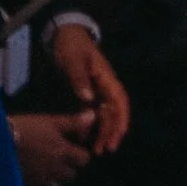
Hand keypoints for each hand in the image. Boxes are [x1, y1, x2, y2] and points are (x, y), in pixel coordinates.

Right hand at [9, 113, 94, 185]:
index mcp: (62, 152)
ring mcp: (39, 181)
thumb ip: (72, 122)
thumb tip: (94, 116)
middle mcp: (54, 169)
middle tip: (58, 158)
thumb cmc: (22, 128)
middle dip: (68, 167)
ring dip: (53, 179)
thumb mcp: (48, 121)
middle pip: (71, 175)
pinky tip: (30, 177)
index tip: (73, 149)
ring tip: (43, 169)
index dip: (81, 155)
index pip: (84, 159)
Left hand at [46, 25, 127, 153]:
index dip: (122, 118)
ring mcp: (97, 90)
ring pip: (104, 115)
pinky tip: (85, 138)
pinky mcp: (87, 93)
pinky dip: (90, 125)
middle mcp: (105, 86)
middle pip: (113, 112)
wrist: (65, 36)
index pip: (119, 101)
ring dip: (102, 132)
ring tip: (97, 150)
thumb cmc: (72, 46)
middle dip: (112, 131)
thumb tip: (88, 99)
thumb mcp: (74, 60)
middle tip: (107, 149)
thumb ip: (79, 79)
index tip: (120, 134)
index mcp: (106, 78)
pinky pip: (92, 113)